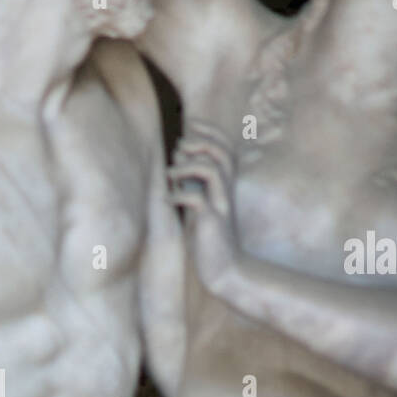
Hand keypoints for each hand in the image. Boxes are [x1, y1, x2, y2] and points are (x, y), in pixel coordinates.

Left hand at [168, 120, 239, 296]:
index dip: (210, 132)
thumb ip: (191, 182)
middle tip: (179, 146)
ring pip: (213, 170)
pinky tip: (169, 200)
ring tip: (170, 173)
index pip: (225, 147)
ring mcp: (222, 205)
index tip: (190, 126)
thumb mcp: (199, 206)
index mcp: (226, 185)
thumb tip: (177, 158)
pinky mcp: (212, 221)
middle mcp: (227, 191)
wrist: (225, 270)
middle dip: (200, 142)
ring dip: (187, 166)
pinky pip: (197, 199)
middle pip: (223, 152)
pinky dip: (178, 194)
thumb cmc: (209, 239)